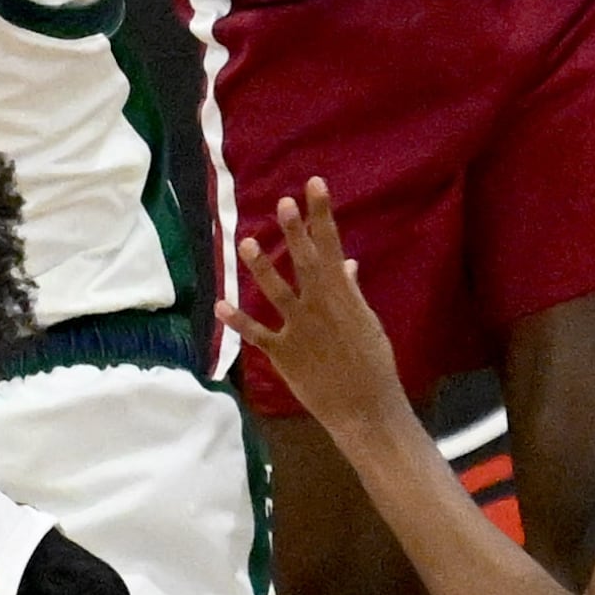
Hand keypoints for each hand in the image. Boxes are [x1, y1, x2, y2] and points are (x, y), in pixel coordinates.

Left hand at [219, 180, 409, 434]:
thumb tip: (345, 263)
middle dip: (295, 230)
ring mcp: (300, 329)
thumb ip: (351, 292)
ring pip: (275, 291)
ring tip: (246, 242)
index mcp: (343, 295)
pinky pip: (257, 334)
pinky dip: (238, 321)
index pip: (332, 246)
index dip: (322, 214)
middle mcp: (320, 306)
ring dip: (261, 266)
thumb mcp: (367, 323)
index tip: (314, 185)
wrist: (366, 409)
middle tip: (283, 201)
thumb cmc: (372, 364)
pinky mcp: (284, 354)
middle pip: (305, 261)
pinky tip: (221, 304)